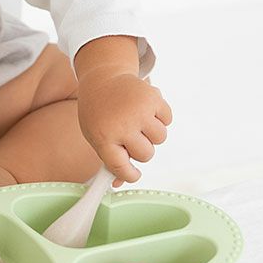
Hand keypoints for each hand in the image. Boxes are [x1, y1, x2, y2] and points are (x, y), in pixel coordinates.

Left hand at [77, 72, 171, 186]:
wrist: (103, 77)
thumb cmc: (99, 111)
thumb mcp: (95, 135)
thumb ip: (109, 159)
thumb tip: (119, 184)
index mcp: (103, 136)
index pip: (121, 167)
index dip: (130, 174)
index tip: (133, 173)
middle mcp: (122, 124)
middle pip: (146, 155)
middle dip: (140, 149)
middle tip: (130, 136)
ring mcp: (139, 110)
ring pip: (160, 139)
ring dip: (151, 134)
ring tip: (137, 121)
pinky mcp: (153, 97)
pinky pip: (167, 120)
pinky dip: (160, 118)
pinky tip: (145, 110)